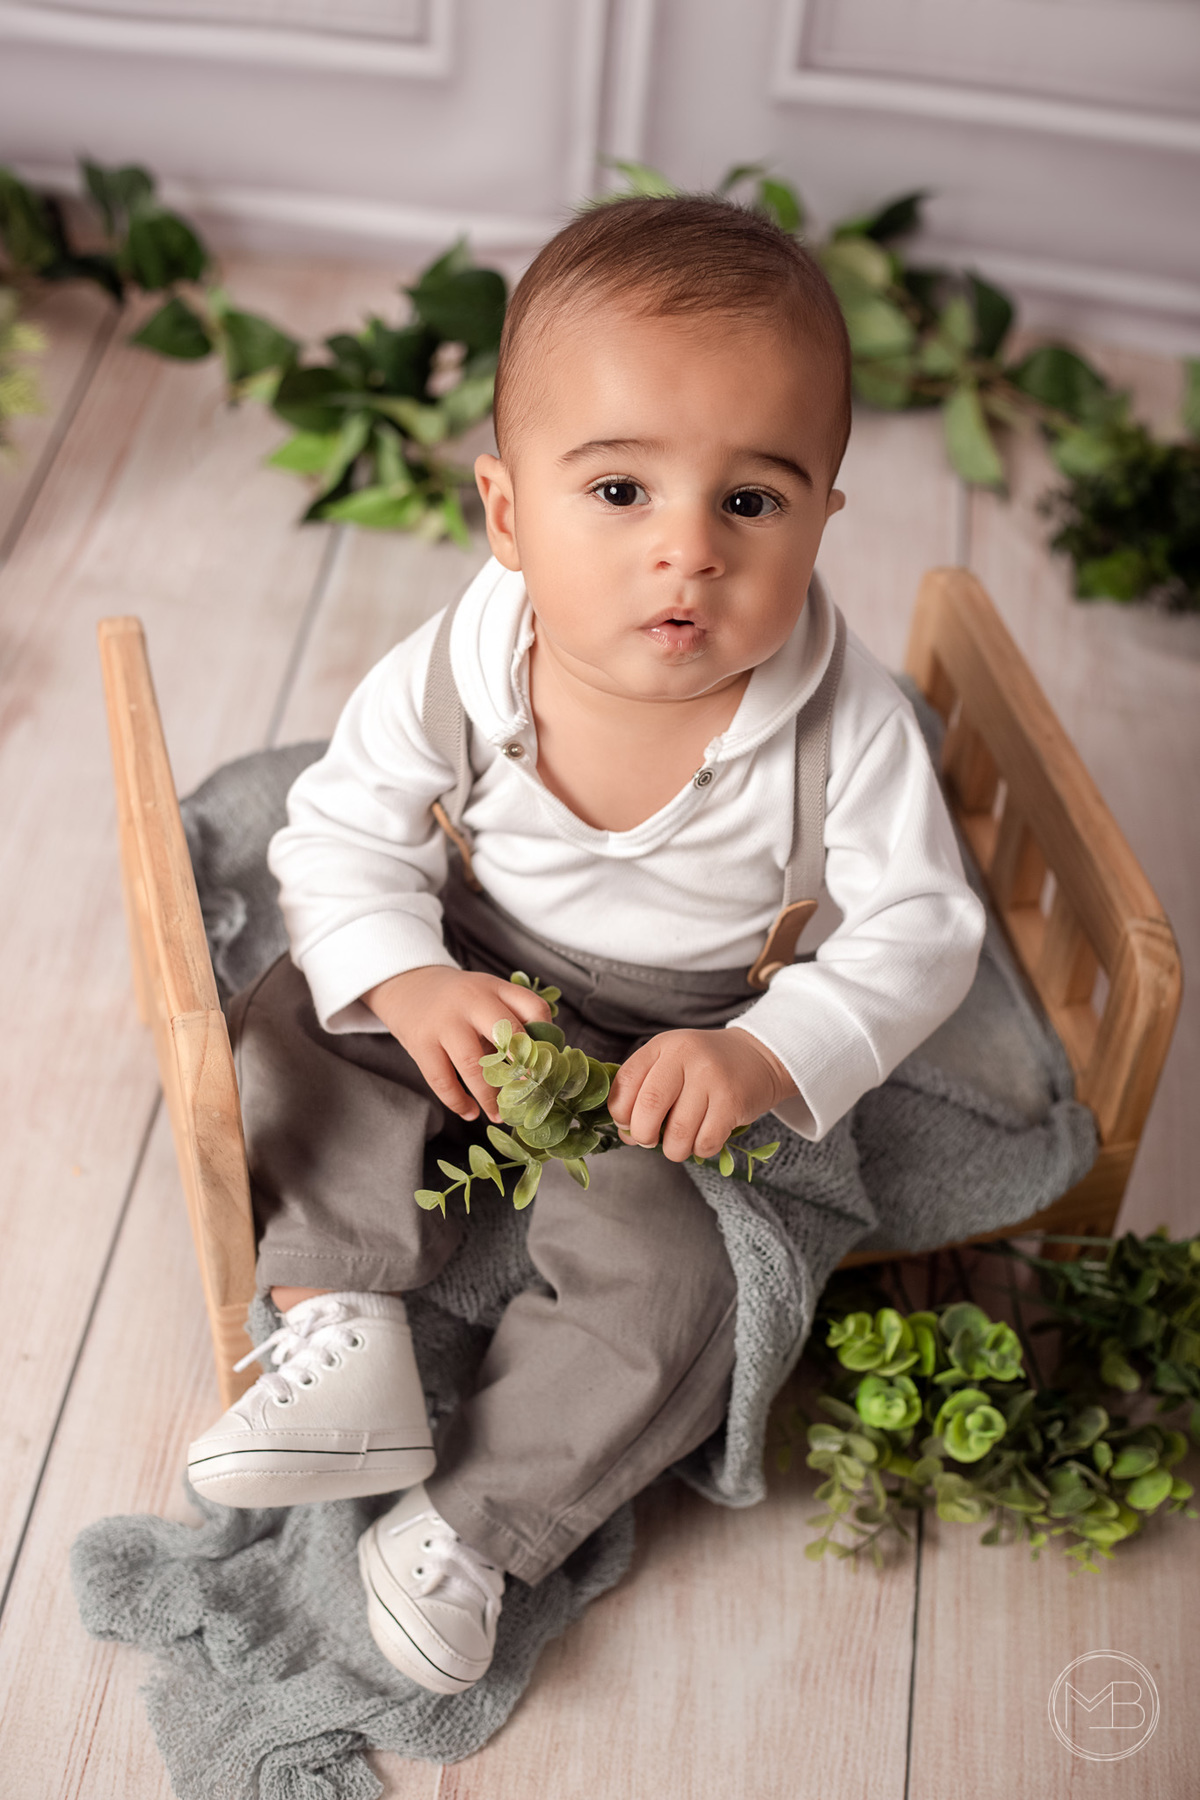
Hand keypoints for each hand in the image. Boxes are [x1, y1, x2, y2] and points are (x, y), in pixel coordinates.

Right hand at [362, 966, 553, 1125]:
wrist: (408, 986)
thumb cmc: (459, 1001)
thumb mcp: (488, 995)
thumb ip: (512, 1021)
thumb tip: (541, 1066)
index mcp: (496, 988)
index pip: (533, 1008)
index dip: (547, 1038)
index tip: (549, 1065)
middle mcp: (472, 1000)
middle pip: (506, 1034)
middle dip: (523, 1068)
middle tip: (532, 1094)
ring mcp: (444, 1022)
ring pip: (473, 1065)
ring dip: (490, 1097)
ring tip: (499, 1115)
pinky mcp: (420, 1043)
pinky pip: (442, 1080)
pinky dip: (458, 1102)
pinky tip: (470, 1112)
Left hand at [607, 1026, 796, 1163]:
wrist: (758, 1056)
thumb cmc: (705, 1067)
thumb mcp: (671, 1060)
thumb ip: (644, 1088)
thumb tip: (626, 1133)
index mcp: (663, 1046)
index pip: (626, 1081)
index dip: (620, 1112)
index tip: (627, 1124)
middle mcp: (685, 1056)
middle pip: (649, 1107)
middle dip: (642, 1135)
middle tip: (648, 1140)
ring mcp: (711, 1078)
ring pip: (678, 1133)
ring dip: (672, 1150)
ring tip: (678, 1144)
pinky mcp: (733, 1101)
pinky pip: (705, 1142)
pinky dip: (698, 1150)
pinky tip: (702, 1139)